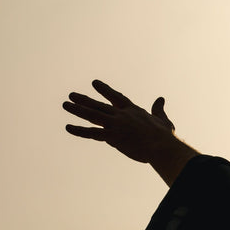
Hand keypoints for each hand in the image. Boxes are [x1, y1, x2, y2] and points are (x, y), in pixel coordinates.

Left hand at [63, 80, 177, 163]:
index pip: (116, 97)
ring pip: (92, 115)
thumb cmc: (164, 136)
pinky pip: (92, 133)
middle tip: (71, 95)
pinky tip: (68, 127)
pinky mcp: (112, 136)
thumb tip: (161, 98)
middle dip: (84, 99)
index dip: (104, 90)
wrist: (161, 146)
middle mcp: (122, 115)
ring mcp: (116, 125)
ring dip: (77, 109)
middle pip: (98, 105)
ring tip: (65, 104)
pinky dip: (79, 130)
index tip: (94, 83)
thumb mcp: (163, 120)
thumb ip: (158, 109)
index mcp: (133, 110)